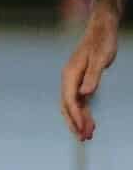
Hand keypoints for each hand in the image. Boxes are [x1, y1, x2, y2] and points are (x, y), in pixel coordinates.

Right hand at [63, 14, 118, 140]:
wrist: (102, 30)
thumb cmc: (101, 43)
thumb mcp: (101, 60)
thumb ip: (93, 77)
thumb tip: (85, 94)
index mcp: (70, 74)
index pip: (70, 100)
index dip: (76, 116)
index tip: (83, 130)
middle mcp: (69, 79)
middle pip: (67, 105)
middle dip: (74, 123)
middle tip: (84, 139)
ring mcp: (74, 80)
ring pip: (72, 105)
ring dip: (79, 120)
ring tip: (88, 135)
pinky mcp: (81, 81)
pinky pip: (79, 101)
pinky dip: (84, 112)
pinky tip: (90, 122)